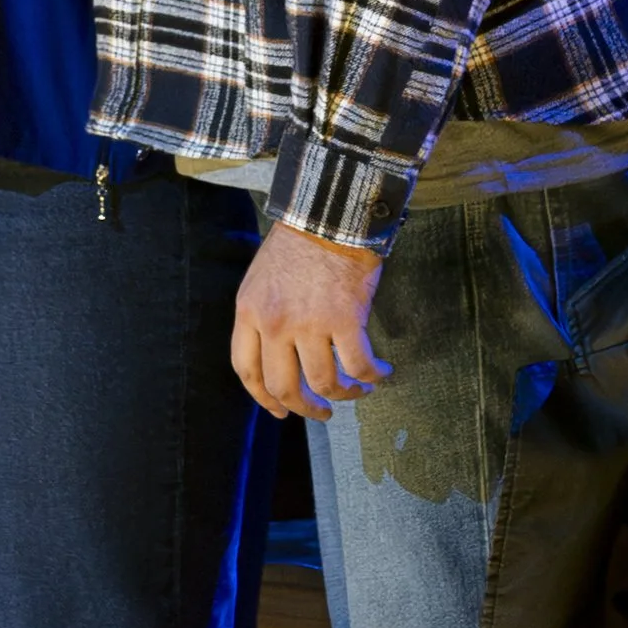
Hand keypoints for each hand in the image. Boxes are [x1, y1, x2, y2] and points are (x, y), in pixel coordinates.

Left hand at [232, 218, 392, 420]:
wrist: (329, 214)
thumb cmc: (298, 243)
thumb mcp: (262, 279)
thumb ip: (263, 315)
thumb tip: (278, 354)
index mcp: (249, 312)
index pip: (247, 370)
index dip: (263, 398)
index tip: (280, 410)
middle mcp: (274, 323)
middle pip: (284, 386)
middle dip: (305, 407)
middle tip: (321, 412)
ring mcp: (309, 323)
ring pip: (324, 382)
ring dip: (344, 394)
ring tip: (357, 391)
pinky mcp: (345, 319)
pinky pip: (358, 366)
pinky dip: (371, 377)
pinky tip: (380, 373)